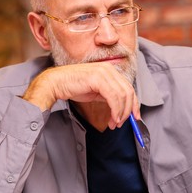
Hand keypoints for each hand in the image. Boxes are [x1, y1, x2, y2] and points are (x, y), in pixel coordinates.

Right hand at [23, 62, 138, 128]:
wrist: (56, 82)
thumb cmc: (74, 86)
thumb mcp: (96, 91)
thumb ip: (110, 96)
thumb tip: (122, 109)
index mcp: (111, 70)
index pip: (129, 88)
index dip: (134, 104)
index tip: (135, 117)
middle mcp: (109, 69)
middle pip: (129, 92)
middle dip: (128, 110)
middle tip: (122, 123)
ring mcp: (104, 72)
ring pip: (122, 95)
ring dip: (121, 113)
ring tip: (115, 123)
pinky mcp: (97, 78)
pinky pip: (113, 97)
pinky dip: (116, 110)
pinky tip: (112, 118)